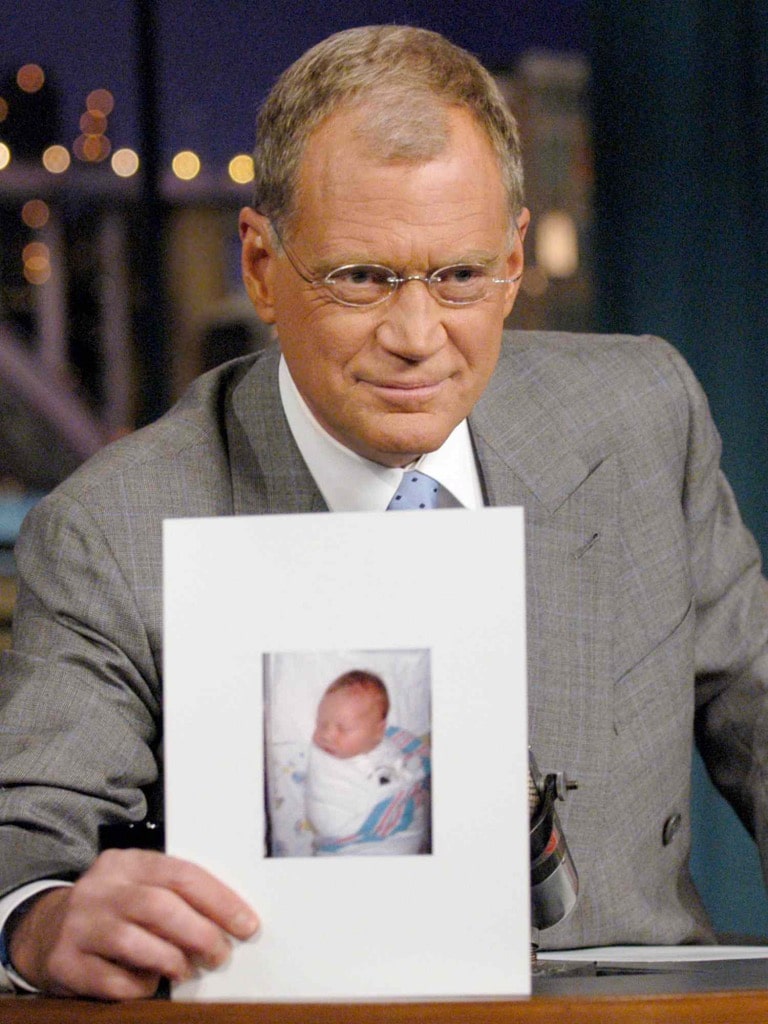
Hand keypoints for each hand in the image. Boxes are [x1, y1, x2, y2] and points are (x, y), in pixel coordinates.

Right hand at [8, 849, 258, 999]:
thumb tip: (229, 920)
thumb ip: (174, 895)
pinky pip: (112, 980)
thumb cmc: (112, 909)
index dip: (219, 900)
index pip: (181, 874)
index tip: (246, 924)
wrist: (44, 930)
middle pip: (160, 906)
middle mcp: (100, 888)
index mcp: (127, 862)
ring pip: (135, 941)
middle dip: (200, 933)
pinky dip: (139, 986)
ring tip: (186, 970)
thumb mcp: (138, 886)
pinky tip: (149, 984)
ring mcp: (79, 924)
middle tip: (220, 954)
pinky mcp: (65, 961)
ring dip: (172, 960)